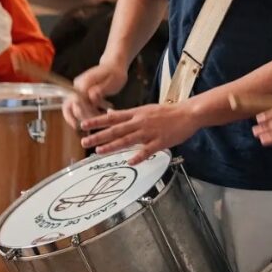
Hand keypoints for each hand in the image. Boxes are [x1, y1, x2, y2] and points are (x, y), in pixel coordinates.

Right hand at [62, 62, 127, 128]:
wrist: (113, 65)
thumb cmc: (115, 73)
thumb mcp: (112, 81)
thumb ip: (101, 89)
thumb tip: (91, 97)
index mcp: (84, 82)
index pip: (77, 99)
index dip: (82, 111)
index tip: (93, 118)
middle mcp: (77, 86)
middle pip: (69, 106)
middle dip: (80, 117)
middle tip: (92, 125)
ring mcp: (77, 90)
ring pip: (70, 108)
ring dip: (79, 118)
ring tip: (92, 124)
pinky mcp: (80, 94)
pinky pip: (76, 107)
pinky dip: (84, 114)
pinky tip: (96, 116)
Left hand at [79, 102, 199, 164]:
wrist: (188, 113)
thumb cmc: (168, 112)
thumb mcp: (145, 109)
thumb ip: (128, 113)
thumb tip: (111, 113)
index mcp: (136, 113)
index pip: (113, 117)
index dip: (98, 121)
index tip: (84, 124)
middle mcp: (140, 122)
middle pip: (116, 130)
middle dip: (99, 136)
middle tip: (84, 141)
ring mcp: (150, 132)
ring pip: (127, 140)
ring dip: (112, 146)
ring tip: (99, 151)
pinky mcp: (160, 141)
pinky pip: (147, 150)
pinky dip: (138, 156)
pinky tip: (129, 162)